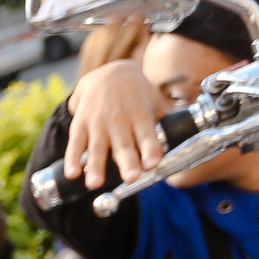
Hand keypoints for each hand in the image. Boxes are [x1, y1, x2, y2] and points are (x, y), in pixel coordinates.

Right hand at [64, 59, 164, 192]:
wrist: (108, 73)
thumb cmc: (136, 94)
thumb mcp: (154, 102)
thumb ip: (165, 121)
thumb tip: (187, 136)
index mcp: (140, 115)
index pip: (147, 135)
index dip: (150, 149)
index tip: (152, 164)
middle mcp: (119, 120)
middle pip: (123, 145)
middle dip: (127, 161)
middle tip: (131, 177)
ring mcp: (98, 123)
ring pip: (97, 148)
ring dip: (96, 167)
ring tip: (95, 184)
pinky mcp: (80, 124)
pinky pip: (75, 144)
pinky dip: (72, 160)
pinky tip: (71, 174)